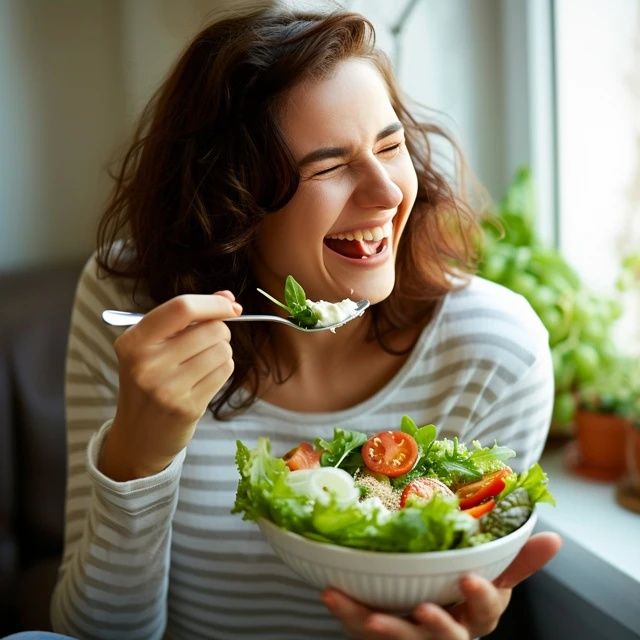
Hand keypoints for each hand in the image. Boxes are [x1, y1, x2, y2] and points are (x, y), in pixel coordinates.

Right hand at [99, 290, 240, 480]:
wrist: (139, 436)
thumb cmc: (150, 379)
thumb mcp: (153, 345)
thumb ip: (187, 316)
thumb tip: (228, 297)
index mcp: (134, 341)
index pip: (182, 308)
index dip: (213, 303)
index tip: (230, 305)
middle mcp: (147, 364)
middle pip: (211, 329)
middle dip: (219, 331)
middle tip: (207, 343)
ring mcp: (167, 388)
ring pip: (222, 350)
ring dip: (221, 352)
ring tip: (202, 362)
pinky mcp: (188, 407)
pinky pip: (225, 371)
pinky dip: (223, 369)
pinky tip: (206, 378)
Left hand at [322, 532, 561, 638]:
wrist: (426, 625)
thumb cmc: (461, 597)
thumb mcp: (492, 581)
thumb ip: (516, 562)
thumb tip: (554, 538)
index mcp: (476, 614)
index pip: (486, 611)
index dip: (479, 597)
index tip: (469, 580)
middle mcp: (447, 630)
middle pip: (445, 637)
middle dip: (436, 626)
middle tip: (424, 611)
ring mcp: (414, 637)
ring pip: (403, 637)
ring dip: (382, 626)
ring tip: (366, 614)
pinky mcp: (383, 636)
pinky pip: (364, 628)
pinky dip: (348, 612)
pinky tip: (331, 593)